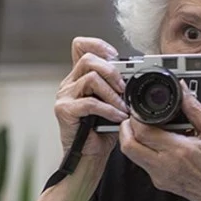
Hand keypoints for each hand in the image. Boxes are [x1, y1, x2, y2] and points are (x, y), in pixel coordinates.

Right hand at [54, 37, 128, 157]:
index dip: (99, 45)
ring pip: (91, 78)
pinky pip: (90, 103)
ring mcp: (65, 96)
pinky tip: (117, 117)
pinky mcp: (64, 110)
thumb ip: (117, 85)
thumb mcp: (113, 102)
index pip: (80, 45)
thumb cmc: (102, 129)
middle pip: (88, 59)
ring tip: (123, 107)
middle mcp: (69, 82)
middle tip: (124, 88)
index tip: (116, 57)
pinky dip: (108, 110)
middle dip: (112, 71)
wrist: (90, 155)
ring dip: (112, 93)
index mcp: (79, 76)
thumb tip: (136, 73)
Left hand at [119, 80, 200, 200]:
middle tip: (133, 118)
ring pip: (131, 156)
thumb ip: (195, 109)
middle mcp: (164, 165)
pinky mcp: (160, 183)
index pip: (142, 132)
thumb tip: (183, 90)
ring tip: (143, 127)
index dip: (135, 117)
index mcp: (177, 150)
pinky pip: (142, 164)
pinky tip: (156, 142)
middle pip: (128, 146)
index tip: (139, 109)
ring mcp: (159, 176)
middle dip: (125, 128)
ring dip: (131, 139)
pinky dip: (142, 150)